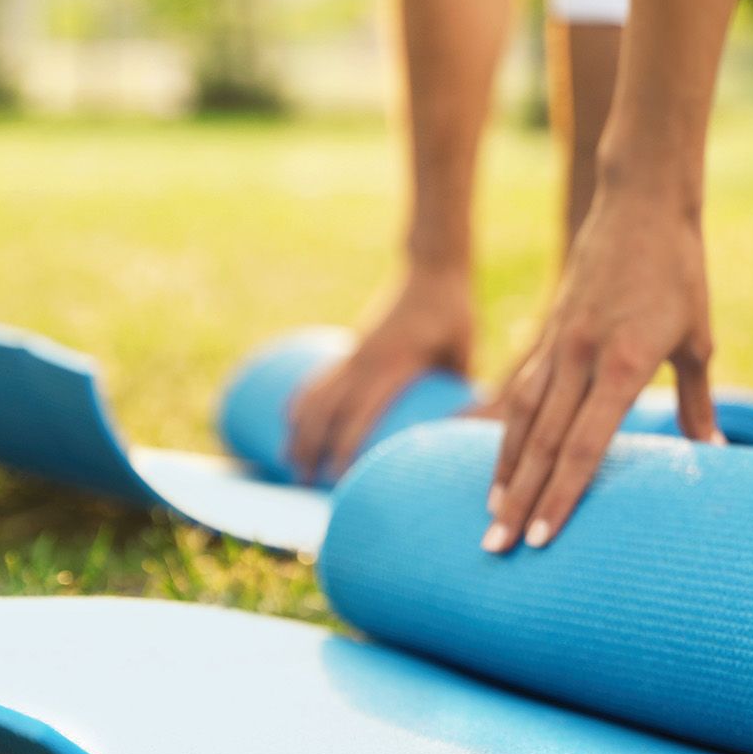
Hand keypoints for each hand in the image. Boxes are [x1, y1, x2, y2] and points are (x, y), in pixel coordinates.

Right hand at [286, 266, 471, 482]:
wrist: (432, 269)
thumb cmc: (455, 313)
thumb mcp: (464, 351)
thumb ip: (460, 390)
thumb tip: (463, 433)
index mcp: (394, 365)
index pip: (360, 414)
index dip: (346, 447)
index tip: (339, 478)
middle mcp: (365, 360)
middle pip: (326, 411)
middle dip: (311, 448)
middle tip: (305, 485)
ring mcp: (353, 352)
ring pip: (315, 396)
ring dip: (298, 430)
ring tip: (289, 463)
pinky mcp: (350, 347)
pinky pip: (317, 378)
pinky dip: (300, 400)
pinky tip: (289, 421)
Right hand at [482, 185, 718, 551]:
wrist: (640, 202)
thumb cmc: (680, 272)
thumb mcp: (698, 338)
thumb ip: (696, 402)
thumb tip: (710, 454)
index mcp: (621, 362)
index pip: (585, 444)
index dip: (563, 495)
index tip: (543, 538)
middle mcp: (579, 356)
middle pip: (543, 444)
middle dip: (519, 502)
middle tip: (497, 550)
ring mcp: (557, 343)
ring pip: (520, 419)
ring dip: (504, 473)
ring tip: (489, 519)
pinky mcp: (548, 332)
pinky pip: (520, 392)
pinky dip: (507, 433)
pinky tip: (500, 465)